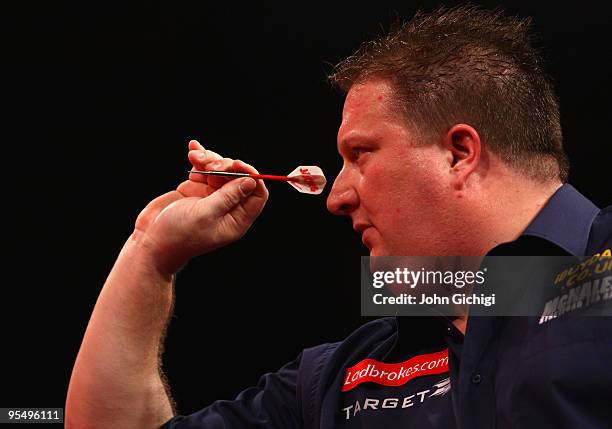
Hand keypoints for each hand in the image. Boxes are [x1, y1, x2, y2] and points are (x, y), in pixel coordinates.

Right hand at [133, 140, 268, 275]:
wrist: (151, 240)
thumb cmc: (178, 234)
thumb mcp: (205, 215)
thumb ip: (228, 197)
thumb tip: (251, 181)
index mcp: (236, 219)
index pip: (257, 194)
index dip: (252, 176)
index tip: (237, 165)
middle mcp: (227, 207)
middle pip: (239, 177)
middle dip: (225, 166)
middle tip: (209, 166)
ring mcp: (212, 196)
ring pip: (221, 170)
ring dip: (209, 160)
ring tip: (194, 158)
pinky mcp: (197, 188)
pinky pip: (204, 168)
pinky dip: (200, 158)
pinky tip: (193, 148)